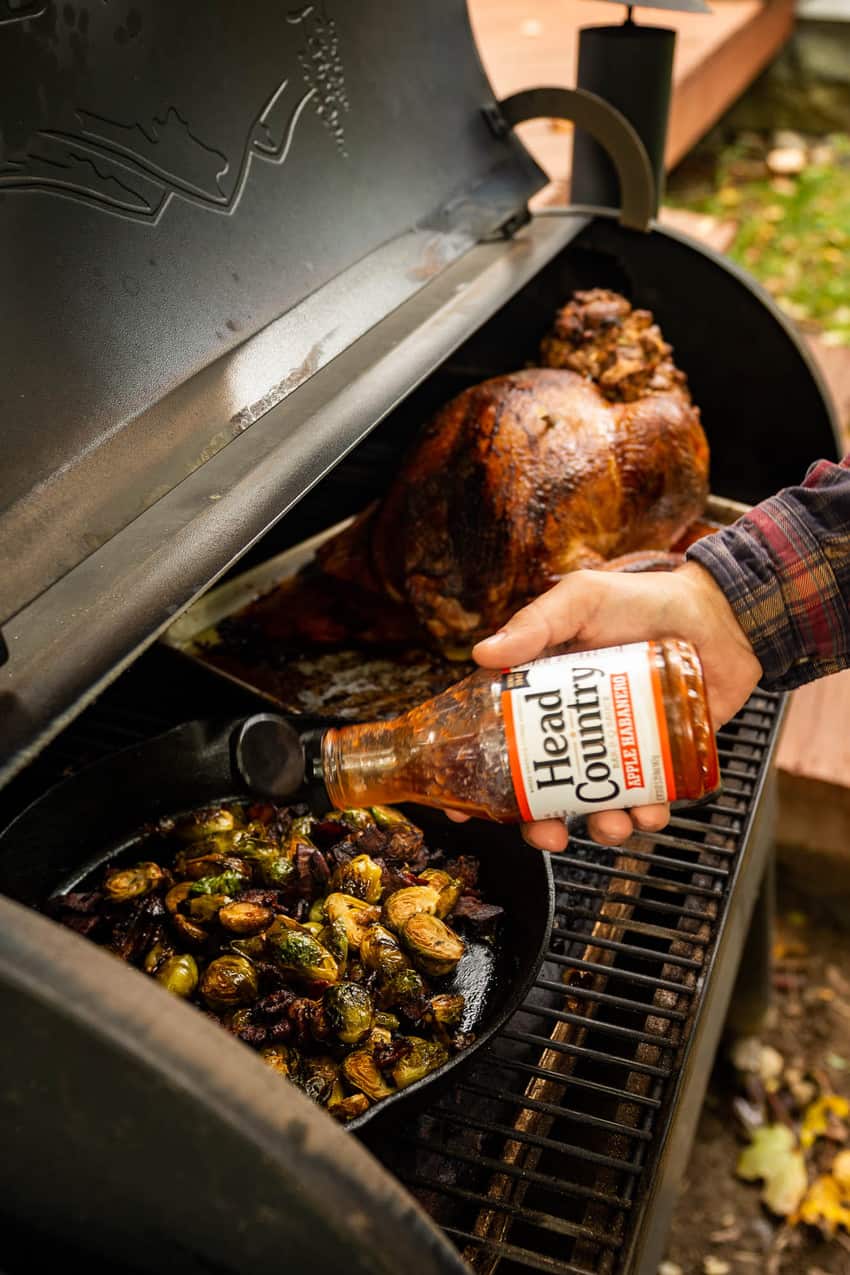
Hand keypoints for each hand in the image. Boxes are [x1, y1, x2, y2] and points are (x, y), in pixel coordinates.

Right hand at [446, 562, 762, 851]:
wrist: (719, 614)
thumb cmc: (644, 600)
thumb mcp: (583, 600)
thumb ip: (537, 623)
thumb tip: (483, 653)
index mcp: (544, 698)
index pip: (499, 743)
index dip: (474, 780)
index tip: (459, 810)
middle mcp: (577, 730)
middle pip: (545, 791)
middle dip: (542, 825)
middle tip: (549, 835)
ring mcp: (620, 748)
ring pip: (599, 805)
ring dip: (601, 826)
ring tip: (613, 824)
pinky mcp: (664, 759)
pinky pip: (651, 801)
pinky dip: (648, 815)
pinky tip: (652, 810)